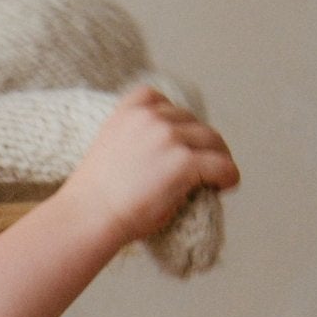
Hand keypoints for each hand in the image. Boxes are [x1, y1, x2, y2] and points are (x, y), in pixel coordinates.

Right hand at [62, 85, 239, 249]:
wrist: (87, 217)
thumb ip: (134, 140)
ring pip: (211, 140)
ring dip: (218, 156)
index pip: (159, 100)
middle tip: (205, 162)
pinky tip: (228, 185)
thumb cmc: (93, 199)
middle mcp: (151, 118)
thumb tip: (164, 155)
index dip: (173, 121)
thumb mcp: (108, 150)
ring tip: (220, 174)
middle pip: (191, 121)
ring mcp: (169, 137)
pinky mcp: (184, 162)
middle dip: (198, 142)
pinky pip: (220, 165)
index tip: (178, 140)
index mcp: (128, 111)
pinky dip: (228, 175)